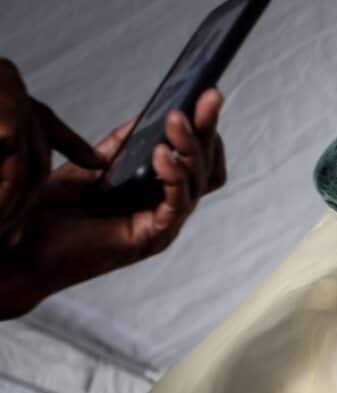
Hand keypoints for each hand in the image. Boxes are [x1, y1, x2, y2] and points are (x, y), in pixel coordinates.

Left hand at [0, 87, 225, 318]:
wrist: (22, 247)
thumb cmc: (52, 213)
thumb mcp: (91, 166)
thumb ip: (122, 145)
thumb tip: (151, 115)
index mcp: (157, 192)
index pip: (200, 159)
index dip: (205, 127)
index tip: (204, 95)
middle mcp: (167, 209)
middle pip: (209, 168)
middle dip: (208, 129)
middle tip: (207, 98)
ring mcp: (163, 225)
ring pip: (199, 183)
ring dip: (191, 148)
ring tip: (177, 120)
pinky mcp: (150, 239)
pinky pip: (176, 205)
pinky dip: (174, 177)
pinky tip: (162, 154)